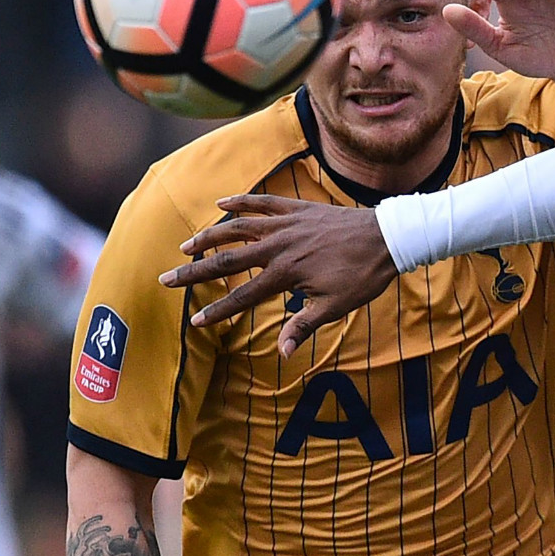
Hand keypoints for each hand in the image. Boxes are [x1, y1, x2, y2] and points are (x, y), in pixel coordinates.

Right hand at [159, 195, 398, 357]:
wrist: (388, 237)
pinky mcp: (297, 209)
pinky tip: (221, 202)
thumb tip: (285, 354)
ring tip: (186, 245)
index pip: (243, 297)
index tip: (194, 320)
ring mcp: (286, 224)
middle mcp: (279, 247)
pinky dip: (241, 201)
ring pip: (237, 228)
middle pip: (227, 261)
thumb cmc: (364, 276)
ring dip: (209, 236)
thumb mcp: (337, 306)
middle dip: (195, 272)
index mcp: (286, 274)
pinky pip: (263, 203)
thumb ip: (305, 326)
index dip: (217, 311)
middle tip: (166, 279)